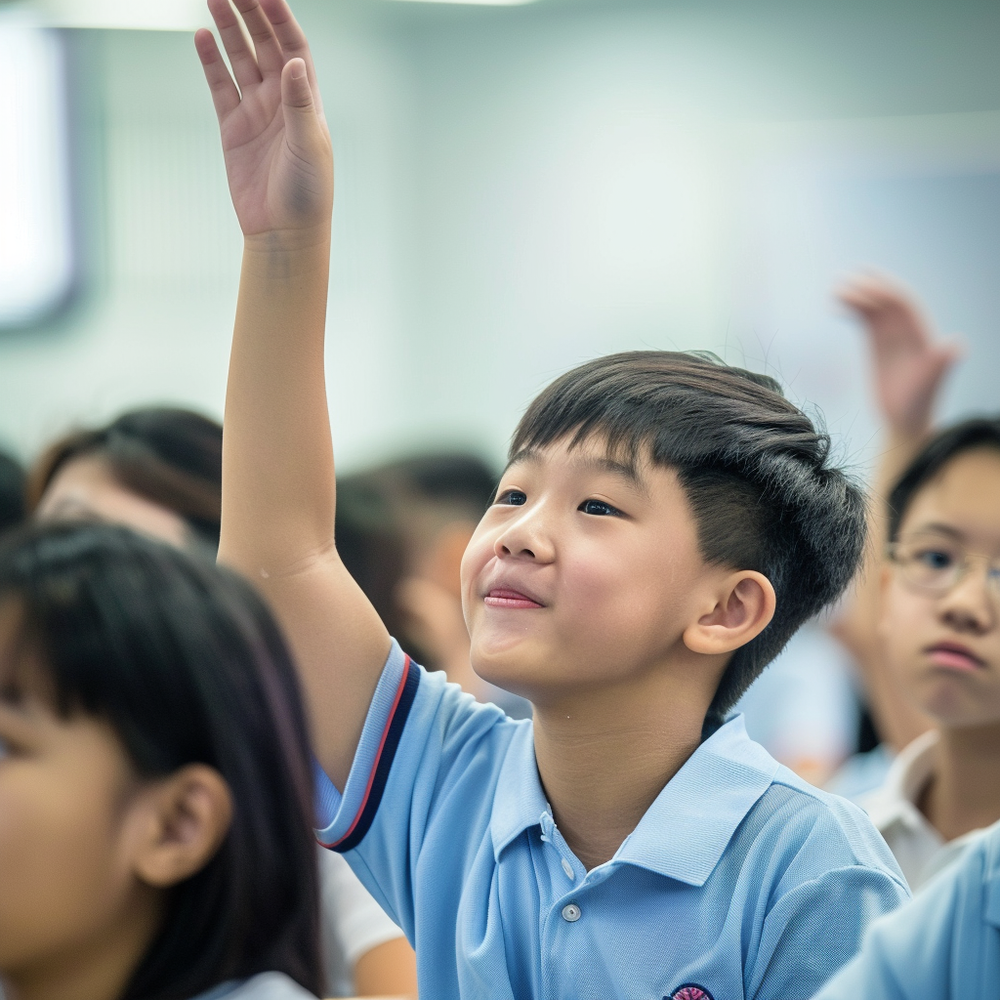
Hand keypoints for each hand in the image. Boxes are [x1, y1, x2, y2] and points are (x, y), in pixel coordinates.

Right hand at [195, 0, 331, 239]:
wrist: (283, 232)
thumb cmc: (307, 193)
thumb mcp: (308, 146)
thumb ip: (298, 104)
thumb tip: (292, 63)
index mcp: (305, 101)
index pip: (293, 47)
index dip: (280, 18)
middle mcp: (281, 101)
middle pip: (264, 44)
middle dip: (250, 12)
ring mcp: (256, 112)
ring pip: (240, 59)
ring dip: (228, 28)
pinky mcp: (233, 128)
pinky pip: (221, 86)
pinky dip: (211, 62)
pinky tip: (201, 36)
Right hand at [837, 274, 960, 438]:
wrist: (905, 421)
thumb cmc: (917, 407)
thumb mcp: (927, 388)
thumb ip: (939, 365)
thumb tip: (955, 343)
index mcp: (922, 334)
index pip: (903, 304)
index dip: (884, 291)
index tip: (862, 285)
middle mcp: (908, 330)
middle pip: (887, 299)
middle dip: (868, 287)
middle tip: (842, 281)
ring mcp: (892, 335)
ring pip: (874, 306)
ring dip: (857, 294)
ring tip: (834, 288)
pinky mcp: (877, 343)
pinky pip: (865, 318)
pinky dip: (851, 309)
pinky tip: (834, 305)